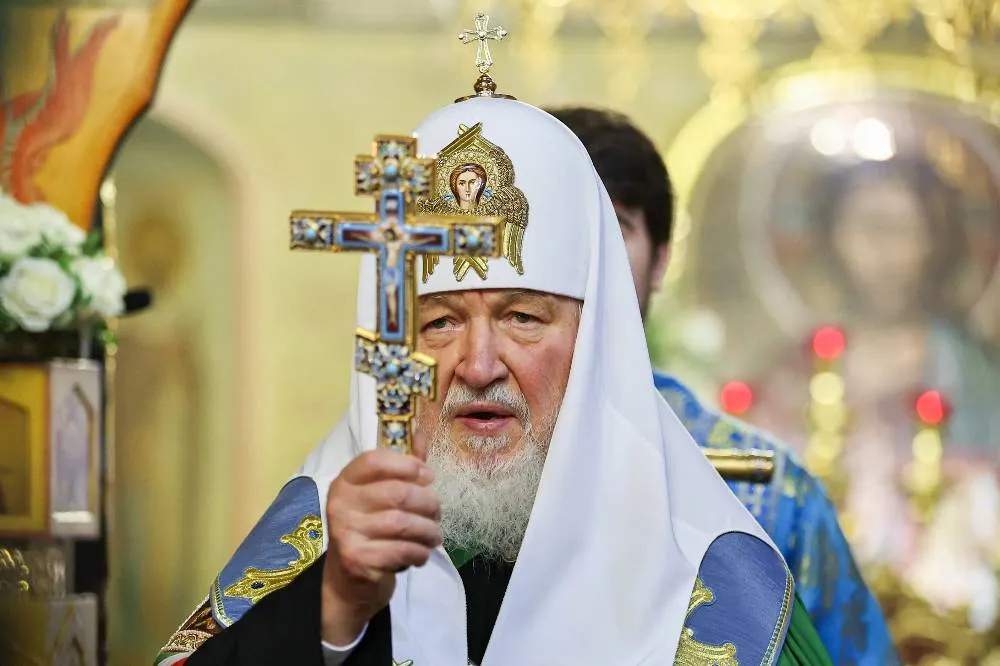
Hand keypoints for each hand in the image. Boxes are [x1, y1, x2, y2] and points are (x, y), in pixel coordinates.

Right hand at [321, 449, 441, 644]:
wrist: (349, 580)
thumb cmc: (372, 529)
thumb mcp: (381, 496)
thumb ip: (402, 467)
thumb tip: (421, 432)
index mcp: (345, 482)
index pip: (374, 460)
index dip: (407, 464)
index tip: (427, 476)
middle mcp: (340, 504)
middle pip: (398, 492)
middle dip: (428, 503)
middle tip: (437, 513)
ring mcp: (346, 532)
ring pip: (403, 523)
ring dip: (429, 531)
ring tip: (434, 535)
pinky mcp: (357, 559)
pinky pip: (402, 550)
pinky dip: (420, 552)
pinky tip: (421, 553)